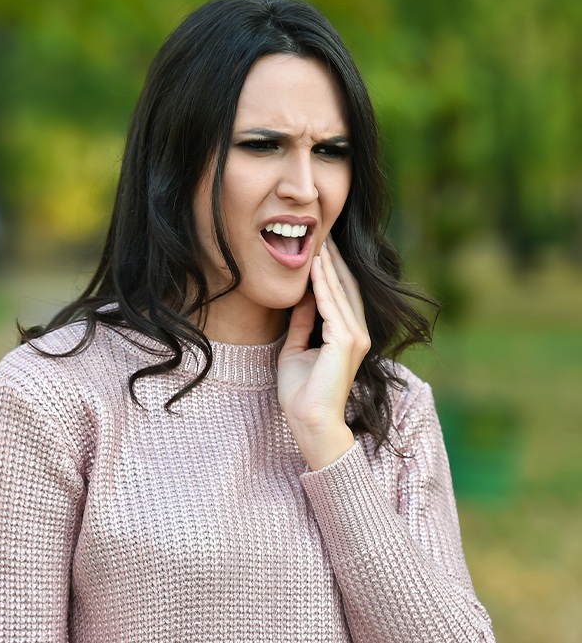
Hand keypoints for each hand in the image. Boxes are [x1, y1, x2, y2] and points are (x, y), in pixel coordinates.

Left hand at [278, 235, 370, 469]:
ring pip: (339, 292)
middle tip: (323, 234)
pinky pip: (331, 305)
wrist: (309, 421)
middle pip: (345, 288)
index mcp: (348, 337)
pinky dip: (322, 284)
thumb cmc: (302, 393)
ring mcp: (355, 337)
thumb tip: (300, 299)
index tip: (319, 248)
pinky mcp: (346, 341)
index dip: (330, 271)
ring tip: (319, 241)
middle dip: (333, 261)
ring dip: (328, 266)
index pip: (340, 295)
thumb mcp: (297, 349)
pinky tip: (315, 265)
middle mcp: (357, 333)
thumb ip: (303, 324)